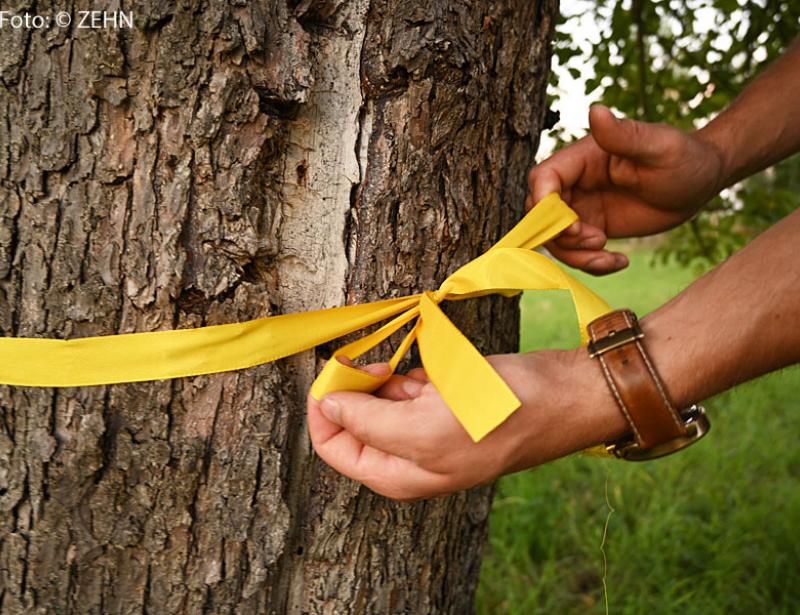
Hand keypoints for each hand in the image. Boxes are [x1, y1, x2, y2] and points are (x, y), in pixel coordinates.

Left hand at [306, 351, 626, 500]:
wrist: (560, 395)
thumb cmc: (498, 417)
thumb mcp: (425, 429)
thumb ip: (368, 423)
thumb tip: (327, 408)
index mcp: (397, 475)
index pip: (333, 447)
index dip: (326, 409)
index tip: (335, 372)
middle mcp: (408, 457)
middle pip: (353, 421)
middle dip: (357, 388)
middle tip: (375, 362)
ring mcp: (427, 429)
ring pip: (380, 400)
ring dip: (387, 378)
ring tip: (414, 374)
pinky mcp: (444, 404)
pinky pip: (409, 386)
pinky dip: (411, 374)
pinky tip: (435, 375)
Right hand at [527, 105, 725, 274]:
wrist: (701, 182)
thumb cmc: (684, 156)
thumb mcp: (658, 146)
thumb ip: (623, 134)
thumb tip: (595, 110)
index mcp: (582, 158)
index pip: (542, 179)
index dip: (545, 206)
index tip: (574, 226)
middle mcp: (576, 183)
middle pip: (541, 215)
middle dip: (560, 237)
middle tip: (598, 241)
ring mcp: (583, 208)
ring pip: (556, 239)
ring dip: (577, 256)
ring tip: (611, 257)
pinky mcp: (594, 228)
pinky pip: (577, 253)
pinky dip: (592, 264)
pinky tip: (621, 261)